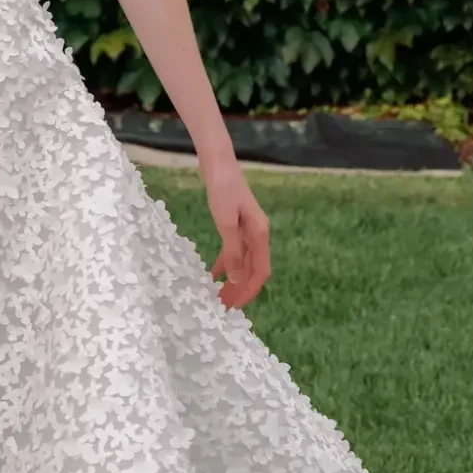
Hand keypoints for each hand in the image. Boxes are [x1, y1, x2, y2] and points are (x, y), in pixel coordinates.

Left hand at [203, 157, 270, 308]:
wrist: (218, 163)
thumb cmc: (223, 189)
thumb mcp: (226, 222)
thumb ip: (232, 251)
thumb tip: (234, 279)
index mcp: (259, 234)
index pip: (260, 271)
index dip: (249, 291)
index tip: (235, 308)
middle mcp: (257, 234)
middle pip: (251, 270)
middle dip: (239, 291)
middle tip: (223, 309)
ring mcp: (247, 230)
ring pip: (242, 263)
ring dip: (232, 281)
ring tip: (218, 297)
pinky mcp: (235, 225)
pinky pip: (233, 251)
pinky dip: (224, 264)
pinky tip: (212, 275)